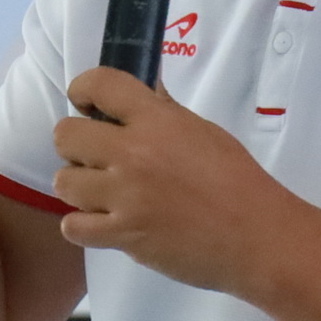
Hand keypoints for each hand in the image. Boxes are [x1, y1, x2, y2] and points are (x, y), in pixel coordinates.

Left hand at [52, 65, 313, 294]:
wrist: (256, 235)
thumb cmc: (239, 180)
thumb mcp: (204, 132)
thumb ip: (166, 111)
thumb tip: (145, 90)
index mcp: (157, 120)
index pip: (99, 84)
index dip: (82, 89)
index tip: (86, 102)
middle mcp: (133, 153)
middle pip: (66, 134)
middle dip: (76, 143)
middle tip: (96, 156)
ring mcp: (124, 196)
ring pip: (63, 181)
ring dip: (78, 186)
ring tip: (102, 193)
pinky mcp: (122, 235)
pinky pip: (73, 226)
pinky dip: (83, 226)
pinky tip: (103, 224)